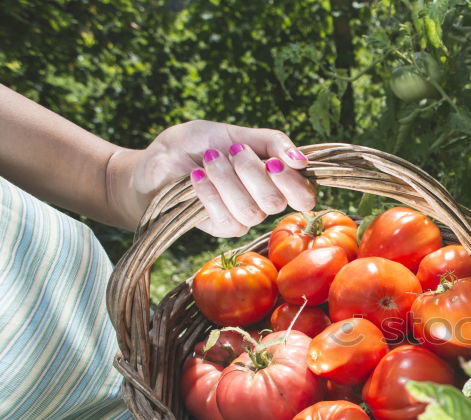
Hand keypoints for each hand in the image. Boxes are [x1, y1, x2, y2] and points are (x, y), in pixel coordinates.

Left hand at [108, 120, 317, 236]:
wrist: (158, 162)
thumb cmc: (196, 146)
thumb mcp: (233, 132)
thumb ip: (270, 141)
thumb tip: (301, 159)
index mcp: (276, 179)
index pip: (305, 195)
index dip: (295, 182)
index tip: (274, 162)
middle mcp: (265, 202)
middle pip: (277, 201)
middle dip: (252, 172)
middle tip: (233, 151)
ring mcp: (244, 218)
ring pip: (252, 211)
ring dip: (227, 180)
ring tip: (209, 159)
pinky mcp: (222, 229)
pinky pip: (226, 217)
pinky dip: (210, 192)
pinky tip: (195, 177)